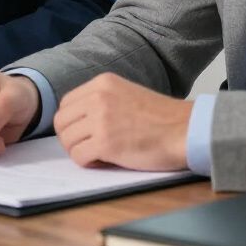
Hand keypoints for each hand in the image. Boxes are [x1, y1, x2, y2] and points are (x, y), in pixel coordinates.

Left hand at [53, 73, 191, 170]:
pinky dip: (88, 163)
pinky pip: (78, 157)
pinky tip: (106, 161)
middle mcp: (98, 96)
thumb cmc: (161, 118)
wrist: (184, 129)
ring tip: (101, 154)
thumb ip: (102, 100)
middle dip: (72, 138)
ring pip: (67, 140)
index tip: (88, 133)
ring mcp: (100, 118)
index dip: (73, 123)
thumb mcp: (126, 93)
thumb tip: (77, 120)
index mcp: (102, 82)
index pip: (66, 104)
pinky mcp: (105, 141)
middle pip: (61, 122)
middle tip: (90, 147)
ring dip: (80, 151)